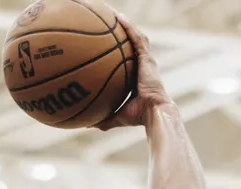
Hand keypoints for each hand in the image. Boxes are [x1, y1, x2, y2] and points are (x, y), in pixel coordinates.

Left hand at [92, 13, 173, 130]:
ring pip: (135, 36)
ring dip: (125, 23)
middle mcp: (142, 66)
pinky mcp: (147, 58)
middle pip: (130, 44)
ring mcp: (146, 61)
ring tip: (112, 12)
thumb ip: (102, 118)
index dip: (117, 51)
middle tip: (106, 22)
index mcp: (136, 77)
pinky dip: (128, 27)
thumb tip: (85, 124)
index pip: (126, 60)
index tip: (106, 44)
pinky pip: (136, 38)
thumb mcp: (116, 117)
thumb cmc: (138, 118)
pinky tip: (118, 16)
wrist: (154, 114)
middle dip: (120, 32)